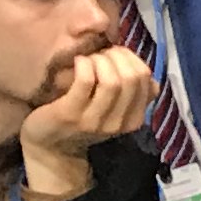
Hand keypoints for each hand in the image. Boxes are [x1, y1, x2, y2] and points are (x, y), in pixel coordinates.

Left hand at [17, 46, 154, 199]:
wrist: (50, 147)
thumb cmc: (83, 121)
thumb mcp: (114, 112)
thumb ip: (132, 96)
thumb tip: (150, 77)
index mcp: (134, 120)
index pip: (146, 78)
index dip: (132, 58)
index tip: (115, 54)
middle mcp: (118, 123)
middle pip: (132, 78)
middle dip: (117, 57)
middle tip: (101, 53)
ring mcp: (94, 120)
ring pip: (112, 80)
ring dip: (101, 60)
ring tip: (89, 59)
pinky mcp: (70, 114)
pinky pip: (86, 80)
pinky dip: (84, 64)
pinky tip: (78, 62)